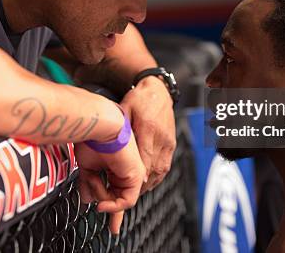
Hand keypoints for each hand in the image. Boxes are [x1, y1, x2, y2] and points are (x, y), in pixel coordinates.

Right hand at [75, 131, 145, 234]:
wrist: (98, 125)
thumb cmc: (91, 138)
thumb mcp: (87, 167)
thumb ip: (90, 184)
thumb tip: (87, 200)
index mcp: (116, 167)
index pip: (115, 190)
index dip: (110, 205)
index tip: (104, 216)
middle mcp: (126, 170)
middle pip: (121, 198)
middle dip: (114, 214)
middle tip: (113, 230)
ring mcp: (132, 172)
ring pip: (120, 200)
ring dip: (103, 199)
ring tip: (93, 185)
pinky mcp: (136, 175)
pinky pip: (126, 200)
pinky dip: (114, 205)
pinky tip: (102, 203)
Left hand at [120, 76, 174, 192]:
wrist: (158, 90)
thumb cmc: (140, 99)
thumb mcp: (124, 110)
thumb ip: (121, 129)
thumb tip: (113, 147)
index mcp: (148, 128)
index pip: (145, 158)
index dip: (138, 174)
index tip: (129, 186)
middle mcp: (161, 138)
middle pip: (153, 169)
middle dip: (139, 185)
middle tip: (125, 194)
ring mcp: (168, 143)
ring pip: (160, 172)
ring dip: (147, 184)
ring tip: (133, 191)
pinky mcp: (171, 145)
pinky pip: (165, 168)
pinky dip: (155, 178)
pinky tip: (145, 182)